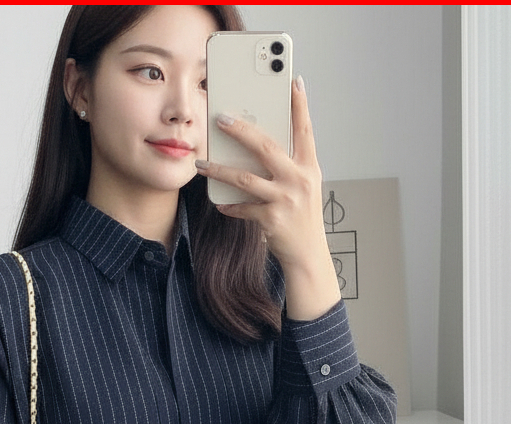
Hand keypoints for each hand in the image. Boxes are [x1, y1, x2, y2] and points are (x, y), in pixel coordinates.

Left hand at [194, 76, 340, 319]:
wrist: (308, 255)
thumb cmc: (302, 217)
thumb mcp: (303, 186)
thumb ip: (288, 164)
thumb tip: (258, 143)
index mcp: (309, 167)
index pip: (305, 129)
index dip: (300, 105)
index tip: (292, 81)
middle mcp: (299, 180)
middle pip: (266, 147)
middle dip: (242, 130)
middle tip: (221, 118)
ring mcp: (285, 199)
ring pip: (245, 178)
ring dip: (219, 169)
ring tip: (202, 163)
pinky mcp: (270, 219)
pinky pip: (242, 207)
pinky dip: (228, 205)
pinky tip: (219, 203)